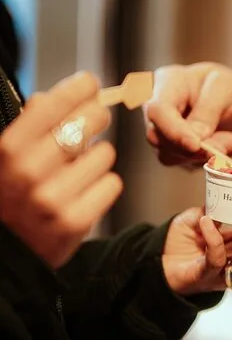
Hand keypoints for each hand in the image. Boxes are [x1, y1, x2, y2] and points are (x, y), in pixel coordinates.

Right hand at [0, 72, 120, 268]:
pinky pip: (112, 184)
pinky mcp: (75, 222)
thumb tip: (50, 96)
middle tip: (96, 119)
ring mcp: (52, 198)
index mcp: (6, 150)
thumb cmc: (6, 198)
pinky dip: (104, 184)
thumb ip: (25, 128)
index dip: (77, 88)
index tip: (89, 83)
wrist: (5, 257)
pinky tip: (87, 190)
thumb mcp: (3, 159)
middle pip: (87, 122)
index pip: (52, 104)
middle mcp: (28, 172)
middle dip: (96, 117)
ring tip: (81, 168)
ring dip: (98, 157)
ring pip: (105, 154)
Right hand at [143, 62, 231, 167]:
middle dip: (196, 146)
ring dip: (208, 153)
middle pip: (159, 137)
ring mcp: (168, 131)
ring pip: (173, 155)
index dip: (173, 131)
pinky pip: (187, 164)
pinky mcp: (178, 150)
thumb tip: (193, 138)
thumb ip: (208, 110)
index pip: (157, 110)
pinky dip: (212, 159)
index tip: (196, 145)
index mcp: (169, 82)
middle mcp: (162, 107)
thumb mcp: (227, 89)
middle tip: (228, 143)